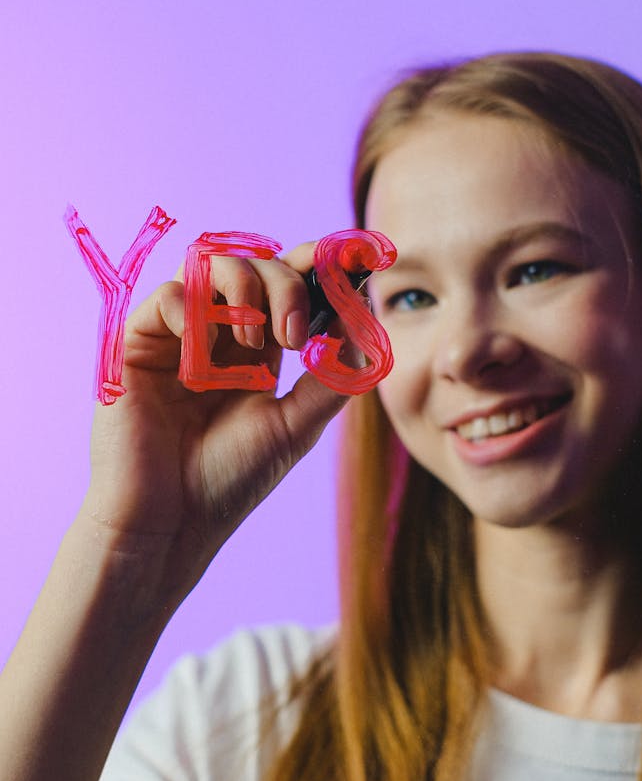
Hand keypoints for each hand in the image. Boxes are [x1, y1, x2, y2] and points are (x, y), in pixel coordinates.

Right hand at [81, 242, 347, 590]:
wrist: (171, 521)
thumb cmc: (230, 479)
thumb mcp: (296, 425)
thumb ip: (332, 377)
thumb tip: (363, 324)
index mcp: (259, 348)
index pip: (289, 284)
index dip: (319, 264)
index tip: (350, 259)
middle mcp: (218, 332)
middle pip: (256, 265)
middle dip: (285, 285)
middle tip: (293, 336)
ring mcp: (178, 333)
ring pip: (210, 263)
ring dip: (243, 290)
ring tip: (250, 341)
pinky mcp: (138, 341)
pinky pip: (167, 296)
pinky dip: (192, 319)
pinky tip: (199, 370)